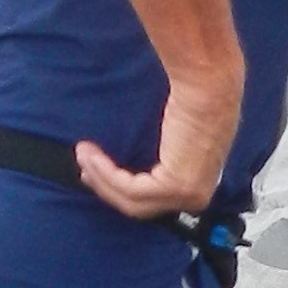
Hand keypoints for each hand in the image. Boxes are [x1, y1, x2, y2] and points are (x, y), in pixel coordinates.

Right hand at [75, 81, 239, 224]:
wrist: (206, 82)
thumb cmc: (194, 96)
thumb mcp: (176, 132)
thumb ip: (162, 152)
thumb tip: (140, 157)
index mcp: (199, 184)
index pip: (153, 201)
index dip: (119, 190)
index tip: (94, 172)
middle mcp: (197, 196)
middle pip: (139, 206)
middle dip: (105, 187)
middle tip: (82, 165)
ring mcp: (188, 194)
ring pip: (131, 200)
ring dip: (100, 178)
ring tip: (82, 153)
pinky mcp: (176, 185)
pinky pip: (130, 188)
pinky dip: (106, 173)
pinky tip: (91, 154)